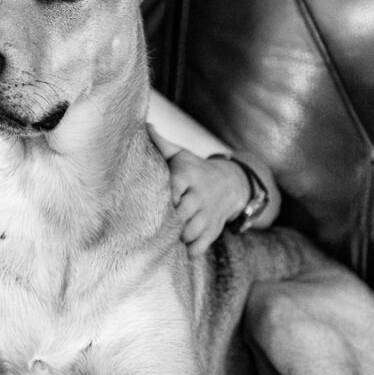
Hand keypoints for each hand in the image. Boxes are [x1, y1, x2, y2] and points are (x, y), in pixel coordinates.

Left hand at [148, 126, 248, 258]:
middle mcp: (199, 197)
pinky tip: (177, 247)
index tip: (149, 203)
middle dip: (167, 222)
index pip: (173, 189)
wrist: (231, 184)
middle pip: (181, 215)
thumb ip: (160, 144)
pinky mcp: (212, 232)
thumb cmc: (195, 169)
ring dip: (174, 238)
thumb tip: (142, 124)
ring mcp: (207, 216)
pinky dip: (188, 250)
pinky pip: (199, 248)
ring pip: (188, 234)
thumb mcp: (181, 155)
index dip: (162, 198)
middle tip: (150, 226)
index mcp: (188, 177)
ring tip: (161, 236)